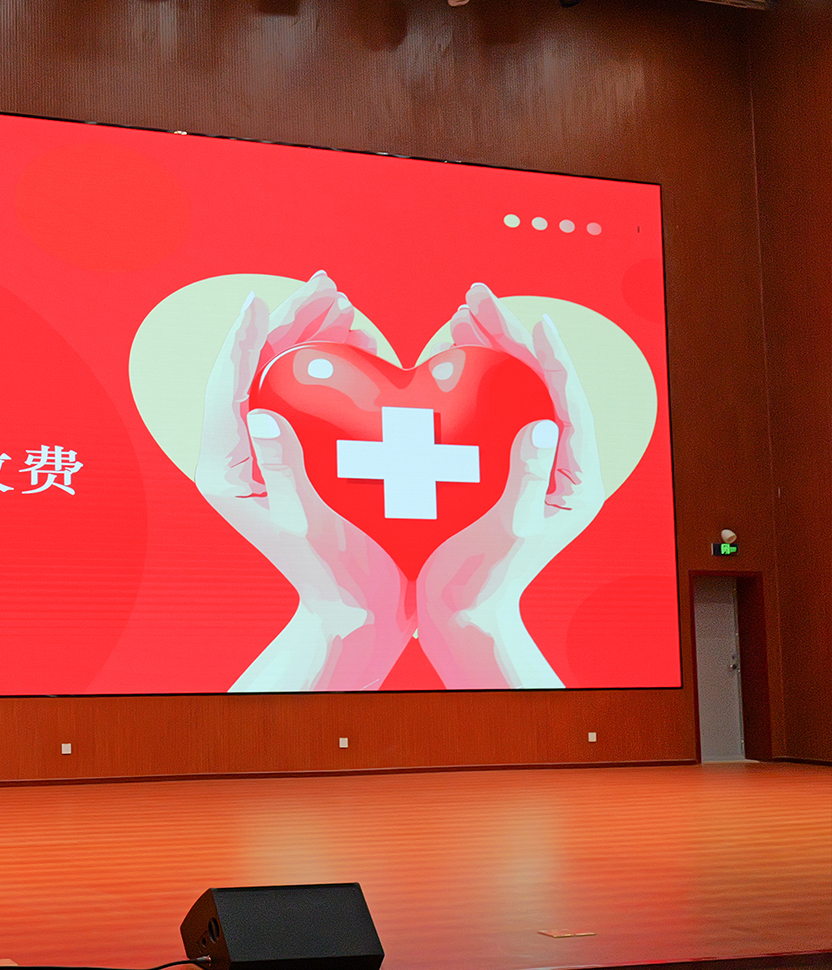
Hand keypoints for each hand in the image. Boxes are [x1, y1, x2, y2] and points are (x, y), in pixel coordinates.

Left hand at [196, 271, 412, 691]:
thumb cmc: (332, 572)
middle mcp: (237, 456)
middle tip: (329, 286)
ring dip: (312, 336)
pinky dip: (332, 364)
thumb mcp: (305, 521)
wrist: (356, 608)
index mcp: (223, 470)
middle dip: (289, 324)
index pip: (226, 389)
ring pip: (281, 377)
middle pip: (254, 371)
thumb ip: (282, 470)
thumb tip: (260, 416)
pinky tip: (361, 341)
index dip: (244, 339)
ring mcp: (265, 453)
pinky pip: (306, 396)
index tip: (262, 298)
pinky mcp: (294, 454)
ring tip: (348, 304)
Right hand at [415, 284, 605, 688]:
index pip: (571, 405)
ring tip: (462, 312)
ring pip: (516, 390)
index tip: (534, 320)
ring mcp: (529, 464)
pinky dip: (471, 378)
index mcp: (576, 481)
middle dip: (510, 337)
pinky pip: (491, 410)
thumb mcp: (507, 530)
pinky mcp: (499, 467)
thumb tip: (544, 424)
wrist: (458, 616)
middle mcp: (559, 466)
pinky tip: (449, 355)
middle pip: (540, 385)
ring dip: (490, 348)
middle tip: (476, 296)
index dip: (552, 359)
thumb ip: (526, 478)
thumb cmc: (480, 583)